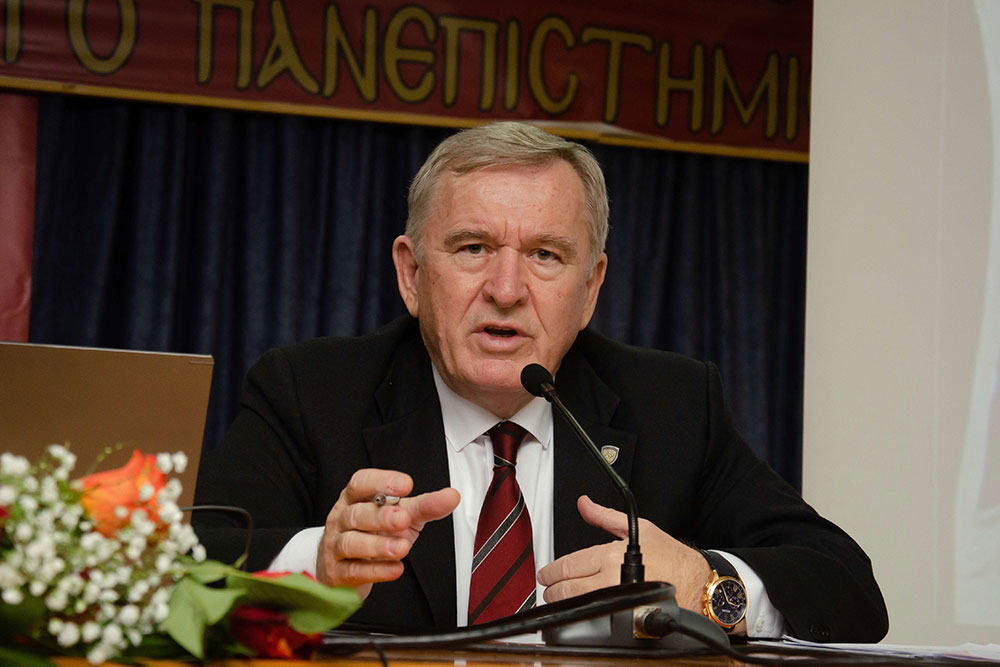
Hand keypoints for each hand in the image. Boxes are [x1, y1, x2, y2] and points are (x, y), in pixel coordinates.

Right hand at [316, 468, 459, 598]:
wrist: (346, 567)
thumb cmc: (373, 533)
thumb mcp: (401, 515)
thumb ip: (425, 506)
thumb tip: (451, 496)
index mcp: (355, 498)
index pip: (361, 483)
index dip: (381, 482)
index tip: (405, 485)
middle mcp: (342, 519)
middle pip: (356, 514)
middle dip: (380, 516)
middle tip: (403, 518)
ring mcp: (336, 546)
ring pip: (351, 542)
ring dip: (378, 545)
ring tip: (402, 547)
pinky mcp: (338, 573)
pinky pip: (354, 571)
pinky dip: (376, 571)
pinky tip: (395, 569)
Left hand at [537, 495, 710, 611]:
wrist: (695, 583)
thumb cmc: (671, 557)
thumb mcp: (636, 527)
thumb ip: (604, 516)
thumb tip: (584, 503)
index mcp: (611, 555)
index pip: (569, 565)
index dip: (552, 571)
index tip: (546, 574)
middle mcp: (612, 579)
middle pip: (569, 588)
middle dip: (552, 590)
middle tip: (548, 590)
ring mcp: (618, 601)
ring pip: (578, 606)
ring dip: (563, 604)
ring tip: (559, 601)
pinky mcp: (625, 618)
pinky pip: (596, 620)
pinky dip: (583, 618)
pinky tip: (580, 614)